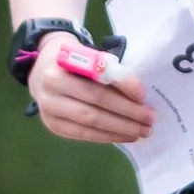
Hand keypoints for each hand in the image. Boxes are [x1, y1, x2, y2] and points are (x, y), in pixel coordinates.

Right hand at [28, 33, 153, 144]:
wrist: (43, 71)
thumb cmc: (76, 62)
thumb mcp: (91, 56)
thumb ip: (111, 71)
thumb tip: (139, 97)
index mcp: (63, 61)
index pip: (99, 74)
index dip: (123, 84)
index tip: (144, 95)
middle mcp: (52, 85)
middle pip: (96, 101)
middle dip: (128, 112)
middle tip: (150, 118)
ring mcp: (49, 108)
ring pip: (91, 121)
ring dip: (121, 128)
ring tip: (142, 131)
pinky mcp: (53, 125)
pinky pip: (83, 134)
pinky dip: (107, 136)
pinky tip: (125, 136)